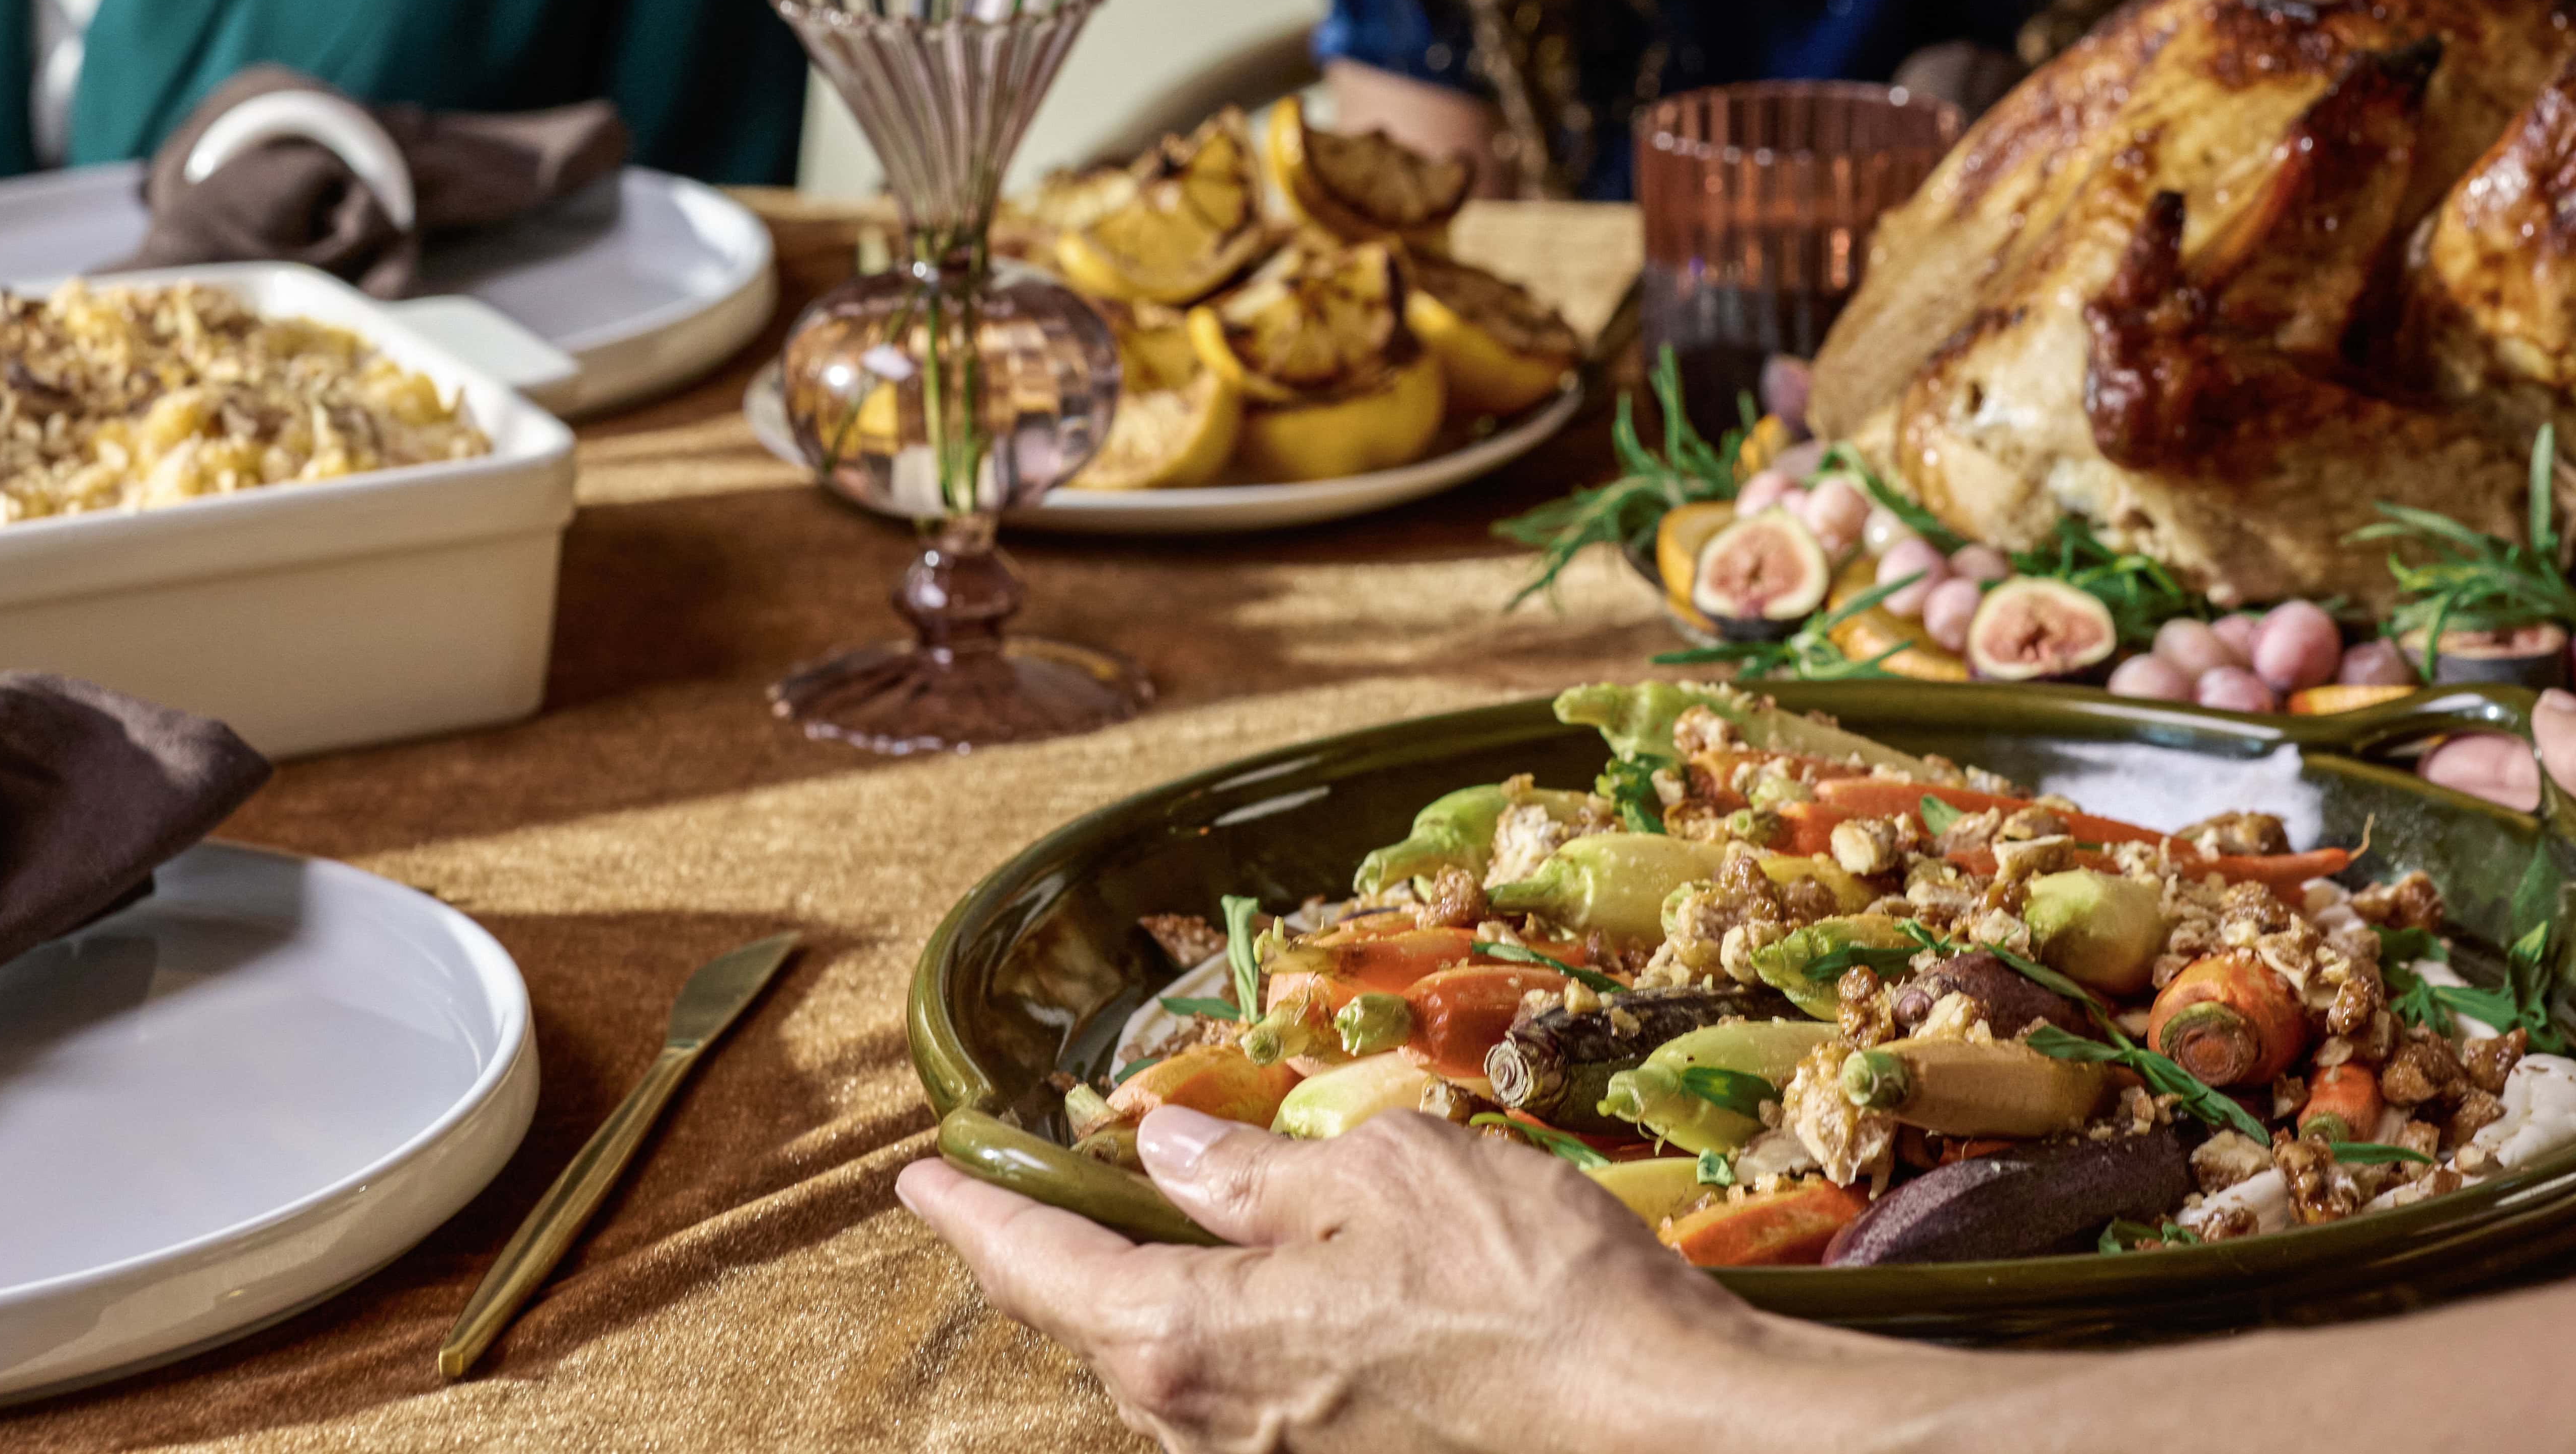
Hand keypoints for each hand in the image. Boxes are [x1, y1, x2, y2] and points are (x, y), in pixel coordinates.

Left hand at [899, 1108, 1875, 1453]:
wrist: (1652, 1424)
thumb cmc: (1523, 1287)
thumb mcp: (1388, 1173)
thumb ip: (1263, 1170)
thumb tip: (1173, 1149)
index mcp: (1196, 1339)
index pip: (1044, 1271)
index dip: (977, 1218)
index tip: (923, 1183)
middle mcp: (1213, 1430)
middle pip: (1114, 1333)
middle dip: (1088, 1260)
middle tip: (1068, 1187)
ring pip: (1193, 1374)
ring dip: (1188, 1302)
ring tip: (1205, 1228)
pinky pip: (1266, 1404)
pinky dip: (1262, 1338)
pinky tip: (1318, 1293)